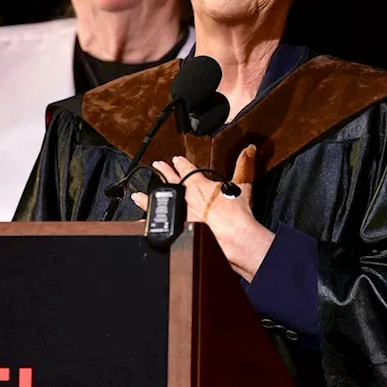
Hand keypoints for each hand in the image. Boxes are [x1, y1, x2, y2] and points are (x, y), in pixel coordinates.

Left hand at [131, 145, 272, 279]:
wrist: (232, 236)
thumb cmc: (236, 214)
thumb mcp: (242, 186)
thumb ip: (244, 165)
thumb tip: (249, 149)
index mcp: (199, 185)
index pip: (188, 170)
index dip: (181, 163)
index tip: (176, 159)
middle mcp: (185, 197)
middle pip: (170, 182)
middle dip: (162, 173)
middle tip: (156, 167)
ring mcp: (178, 213)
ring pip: (158, 202)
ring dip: (147, 198)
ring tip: (137, 195)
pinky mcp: (176, 228)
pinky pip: (157, 225)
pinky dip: (148, 224)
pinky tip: (141, 224)